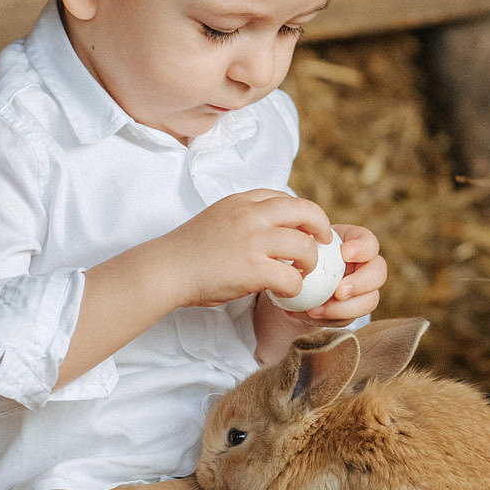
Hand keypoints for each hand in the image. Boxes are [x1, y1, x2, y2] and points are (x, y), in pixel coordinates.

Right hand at [156, 189, 331, 308]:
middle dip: (321, 228)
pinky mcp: (253, 269)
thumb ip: (244, 218)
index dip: (302, 214)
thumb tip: (271, 228)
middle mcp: (250, 214)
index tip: (306, 228)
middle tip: (324, 244)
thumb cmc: (188, 251)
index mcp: (241, 201)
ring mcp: (253, 241)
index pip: (285, 198)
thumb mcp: (218, 218)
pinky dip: (295, 287)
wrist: (165, 270)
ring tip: (302, 273)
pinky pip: (292, 277)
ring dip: (310, 263)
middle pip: (305, 211)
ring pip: (305, 246)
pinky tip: (285, 291)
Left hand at [289, 223, 384, 322]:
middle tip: (340, 291)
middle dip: (361, 283)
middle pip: (379, 273)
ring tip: (315, 310)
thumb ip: (305, 239)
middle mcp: (365, 267)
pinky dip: (328, 319)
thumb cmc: (299, 252)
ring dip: (343, 309)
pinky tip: (308, 315)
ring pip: (369, 302)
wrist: (293, 278)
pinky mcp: (351, 311)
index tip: (344, 253)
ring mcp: (362, 291)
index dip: (362, 249)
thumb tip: (301, 238)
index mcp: (356, 244)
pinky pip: (348, 319)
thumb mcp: (300, 242)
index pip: (370, 243)